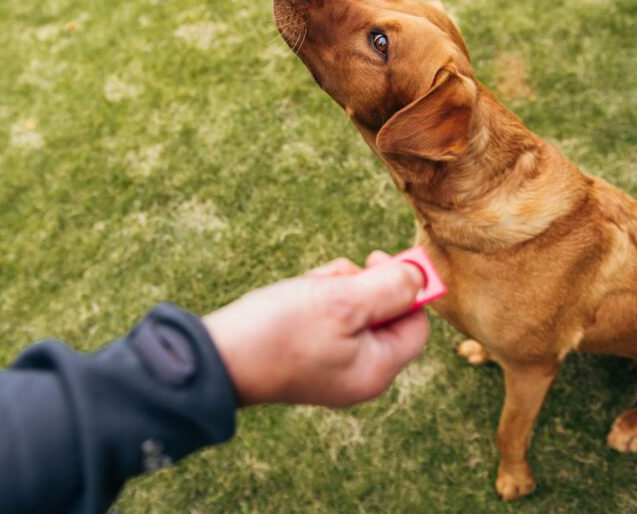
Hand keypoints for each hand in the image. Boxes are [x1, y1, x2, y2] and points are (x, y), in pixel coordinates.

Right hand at [203, 252, 430, 407]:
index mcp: (376, 370)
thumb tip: (420, 278)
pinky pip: (327, 323)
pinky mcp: (305, 359)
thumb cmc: (280, 331)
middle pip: (383, 316)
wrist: (217, 358)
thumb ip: (390, 287)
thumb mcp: (343, 300)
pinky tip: (292, 298)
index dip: (405, 287)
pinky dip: (315, 302)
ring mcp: (330, 370)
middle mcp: (358, 376)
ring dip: (334, 289)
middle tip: (333, 277)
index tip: (375, 259)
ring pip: (353, 314)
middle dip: (361, 285)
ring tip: (307, 287)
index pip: (415, 323)